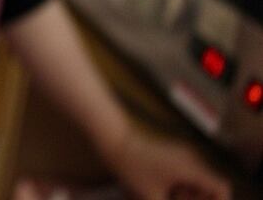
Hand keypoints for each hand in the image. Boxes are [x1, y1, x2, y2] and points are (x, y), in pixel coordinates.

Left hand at [102, 127, 230, 199]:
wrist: (115, 143)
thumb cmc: (133, 170)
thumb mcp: (151, 198)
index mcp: (191, 169)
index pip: (222, 188)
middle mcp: (192, 159)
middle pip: (210, 186)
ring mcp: (183, 154)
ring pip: (197, 180)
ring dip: (188, 194)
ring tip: (167, 196)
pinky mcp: (173, 152)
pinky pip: (187, 172)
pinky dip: (180, 184)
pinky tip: (161, 188)